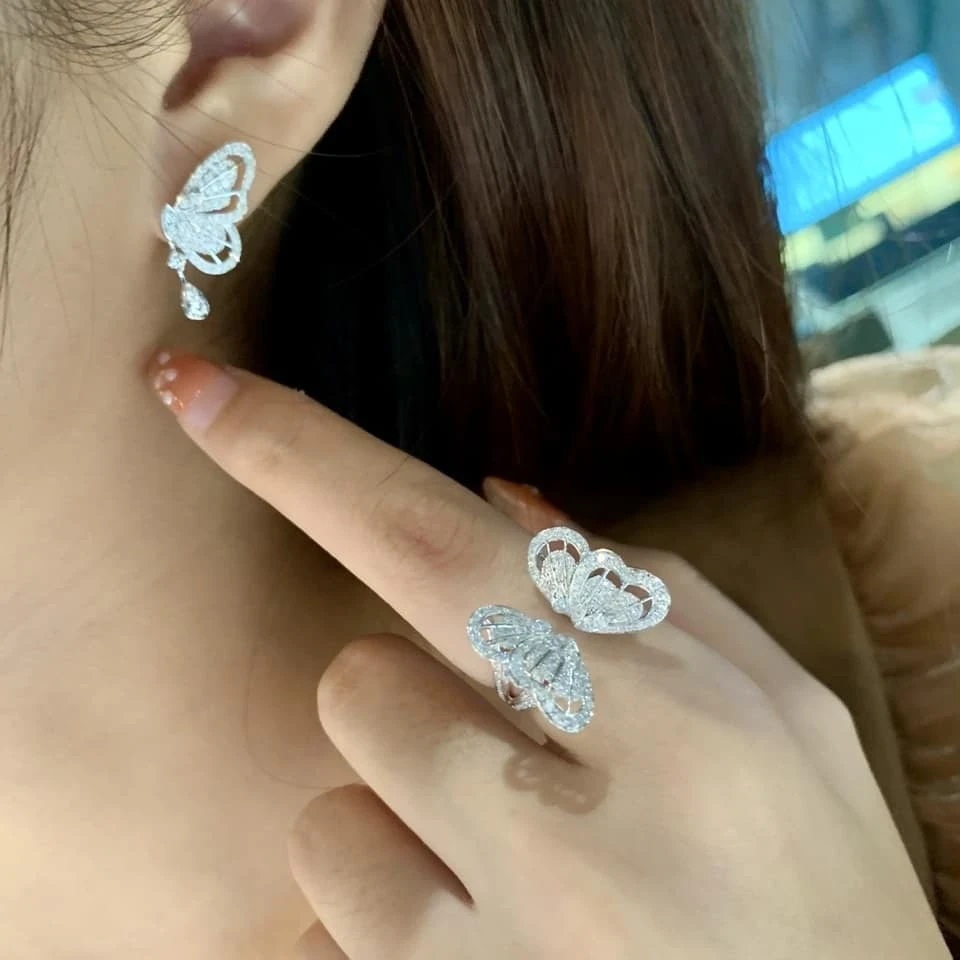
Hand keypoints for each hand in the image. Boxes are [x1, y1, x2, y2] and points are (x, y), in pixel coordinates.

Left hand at [145, 349, 948, 958]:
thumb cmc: (829, 891)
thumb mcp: (788, 720)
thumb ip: (656, 591)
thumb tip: (501, 501)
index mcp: (677, 719)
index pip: (437, 549)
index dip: (302, 457)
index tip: (194, 390)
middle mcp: (571, 835)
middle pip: (358, 678)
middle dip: (417, 696)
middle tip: (521, 757)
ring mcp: (491, 954)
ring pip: (328, 812)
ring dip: (405, 817)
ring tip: (522, 868)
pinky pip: (333, 924)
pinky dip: (396, 911)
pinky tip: (500, 941)